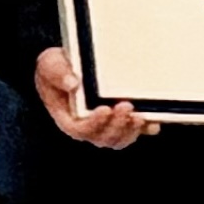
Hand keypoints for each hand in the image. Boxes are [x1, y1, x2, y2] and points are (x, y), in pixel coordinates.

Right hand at [34, 46, 151, 150]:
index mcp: (67, 118)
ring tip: (139, 116)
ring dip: (131, 130)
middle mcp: (88, 126)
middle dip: (117, 126)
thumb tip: (73, 83)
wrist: (70, 64)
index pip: (80, 130)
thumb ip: (57, 73)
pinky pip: (136, 130)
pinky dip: (145, 129)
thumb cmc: (57, 66)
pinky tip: (153, 122)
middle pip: (103, 138)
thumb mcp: (49, 64)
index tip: (104, 109)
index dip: (93, 124)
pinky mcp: (122, 119)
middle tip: (126, 106)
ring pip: (120, 138)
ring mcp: (106, 125)